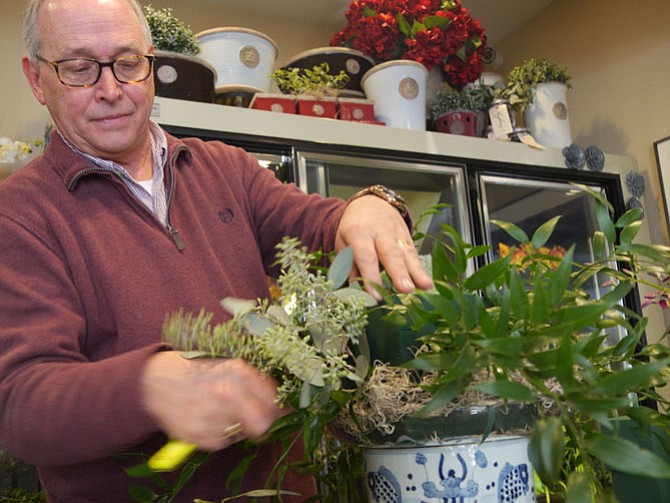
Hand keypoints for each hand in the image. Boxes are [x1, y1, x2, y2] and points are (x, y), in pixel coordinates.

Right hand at [141, 351, 283, 450]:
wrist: (158, 381)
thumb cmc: (201, 373)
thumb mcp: (230, 367)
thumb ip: (255, 384)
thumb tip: (284, 407)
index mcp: (238, 371)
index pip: (273, 400)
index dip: (280, 410)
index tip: (282, 414)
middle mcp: (226, 392)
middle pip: (263, 424)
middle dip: (264, 425)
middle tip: (258, 422)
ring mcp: (211, 414)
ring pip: (242, 433)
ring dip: (237, 426)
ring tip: (221, 412)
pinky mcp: (197, 434)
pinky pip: (222, 442)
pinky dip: (219, 434)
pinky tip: (207, 419)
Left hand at [335, 195, 432, 298]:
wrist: (370, 202)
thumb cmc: (354, 227)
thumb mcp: (343, 242)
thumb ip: (348, 266)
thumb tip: (354, 290)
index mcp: (358, 233)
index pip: (366, 257)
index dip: (371, 276)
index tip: (375, 296)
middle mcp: (380, 232)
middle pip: (390, 253)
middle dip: (399, 272)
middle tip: (405, 289)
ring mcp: (396, 234)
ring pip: (407, 253)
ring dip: (416, 272)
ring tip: (424, 287)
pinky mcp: (408, 237)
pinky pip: (415, 254)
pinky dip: (421, 270)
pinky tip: (427, 284)